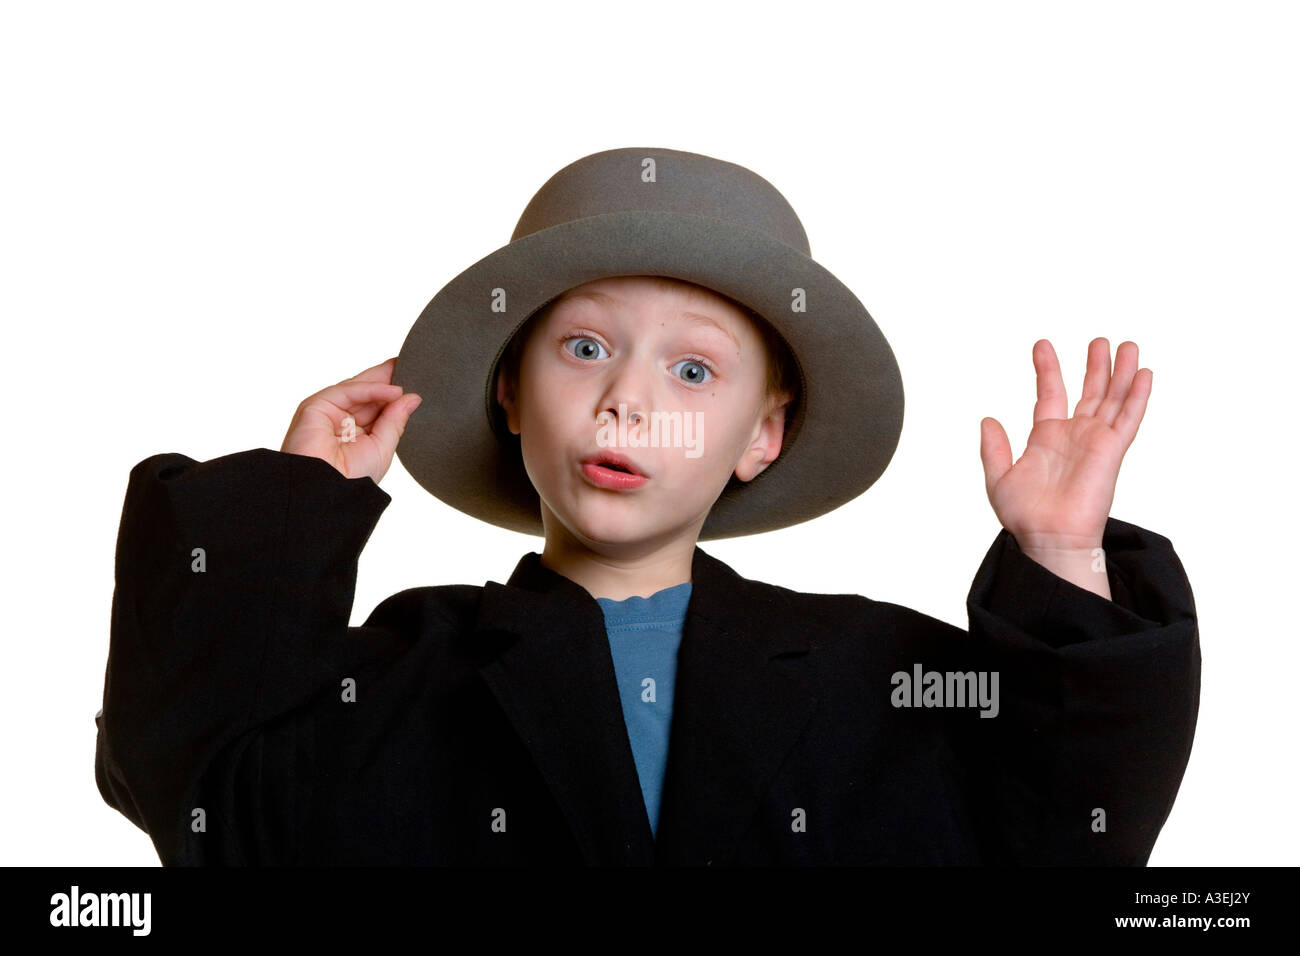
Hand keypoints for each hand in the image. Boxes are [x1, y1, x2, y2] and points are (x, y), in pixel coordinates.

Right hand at [280, 357, 421, 483]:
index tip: (416, 378)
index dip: (393, 392)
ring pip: (357, 387)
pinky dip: (371, 388)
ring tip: (408, 375)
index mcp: (355, 431)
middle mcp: (340, 420)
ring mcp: (327, 411)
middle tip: (413, 365)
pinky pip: (348, 391)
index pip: (375, 404)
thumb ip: (395, 420)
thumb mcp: (383, 447)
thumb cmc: (352, 479)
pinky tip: (393, 391)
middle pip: (366, 391)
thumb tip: (412, 398)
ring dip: (383, 381)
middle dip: (388, 378)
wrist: (327, 493)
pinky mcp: (315, 406)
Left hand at [979, 338, 1150, 551]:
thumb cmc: (1024, 515)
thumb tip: (987, 419)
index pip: (1051, 393)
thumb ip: (993, 447)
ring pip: (1114, 399)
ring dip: (1121, 372)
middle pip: (1090, 392)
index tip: (1042, 345)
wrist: (1047, 536)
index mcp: (1046, 438)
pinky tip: (1144, 374)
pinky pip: (1129, 418)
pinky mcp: (1112, 450)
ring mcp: (1095, 441)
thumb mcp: (998, 476)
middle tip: (1099, 340)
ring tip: (1127, 345)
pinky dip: (1137, 396)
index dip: (1048, 369)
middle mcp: (1074, 436)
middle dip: (1094, 366)